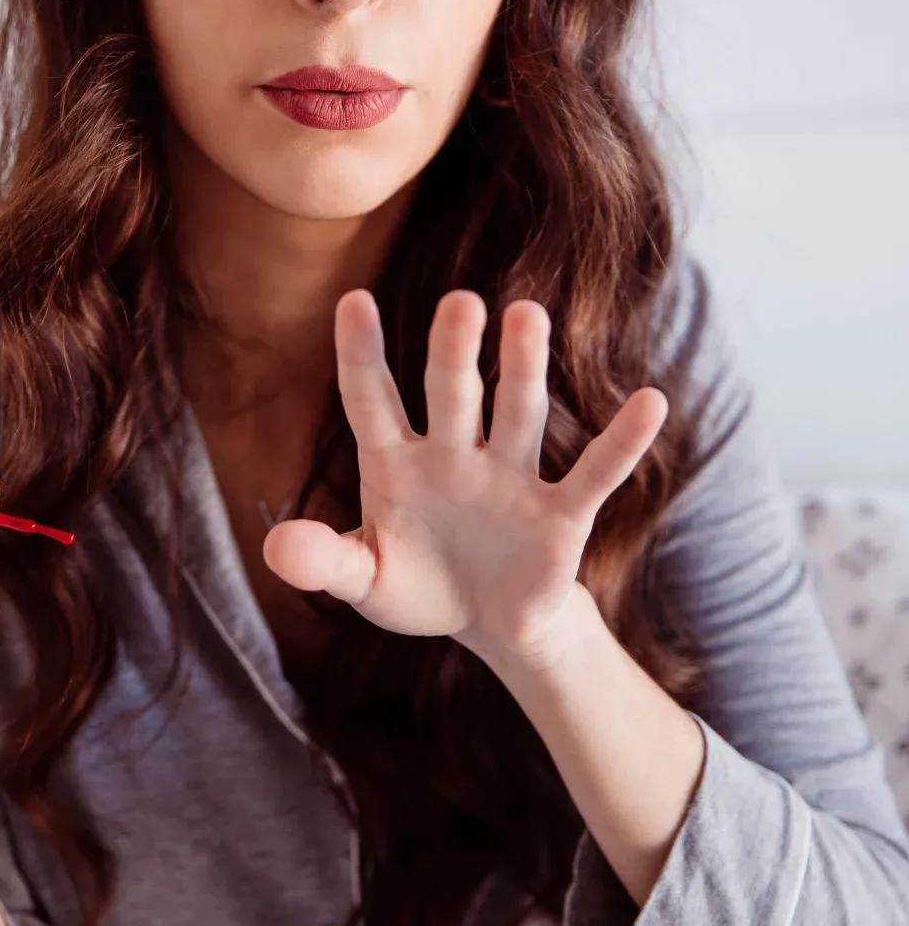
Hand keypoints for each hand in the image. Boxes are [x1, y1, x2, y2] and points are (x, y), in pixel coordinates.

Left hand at [260, 290, 667, 665]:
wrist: (487, 624)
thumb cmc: (418, 585)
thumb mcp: (364, 581)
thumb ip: (323, 562)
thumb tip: (274, 548)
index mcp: (396, 462)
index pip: (371, 399)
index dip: (361, 354)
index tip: (353, 301)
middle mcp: (454, 455)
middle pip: (452, 394)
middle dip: (455, 352)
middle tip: (461, 302)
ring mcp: (509, 478)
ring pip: (517, 413)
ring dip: (523, 370)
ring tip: (527, 316)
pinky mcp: (559, 515)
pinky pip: (593, 473)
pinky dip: (621, 443)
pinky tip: (651, 402)